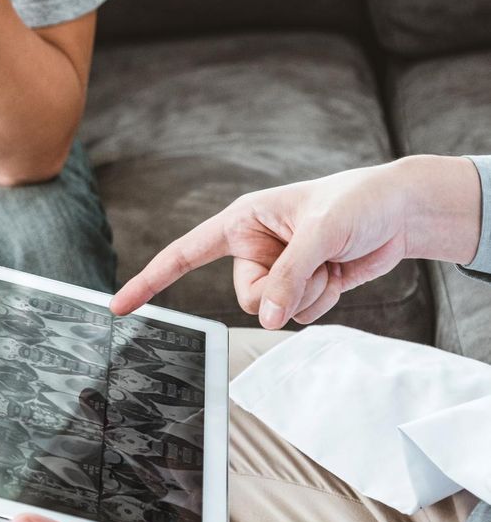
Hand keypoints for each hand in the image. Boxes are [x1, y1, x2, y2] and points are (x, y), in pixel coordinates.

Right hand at [110, 156, 482, 326]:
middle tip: (312, 261)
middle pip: (244, 296)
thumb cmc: (356, 202)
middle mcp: (253, 247)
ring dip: (307, 293)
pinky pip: (298, 314)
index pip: (184, 254)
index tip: (120, 306)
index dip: (150, 279)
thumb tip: (265, 319)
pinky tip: (337, 273)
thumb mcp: (320, 234)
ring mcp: (277, 270)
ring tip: (330, 260)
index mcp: (241, 222)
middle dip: (280, 289)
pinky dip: (322, 300)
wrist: (400, 212)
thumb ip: (288, 277)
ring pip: (272, 310)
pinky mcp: (301, 286)